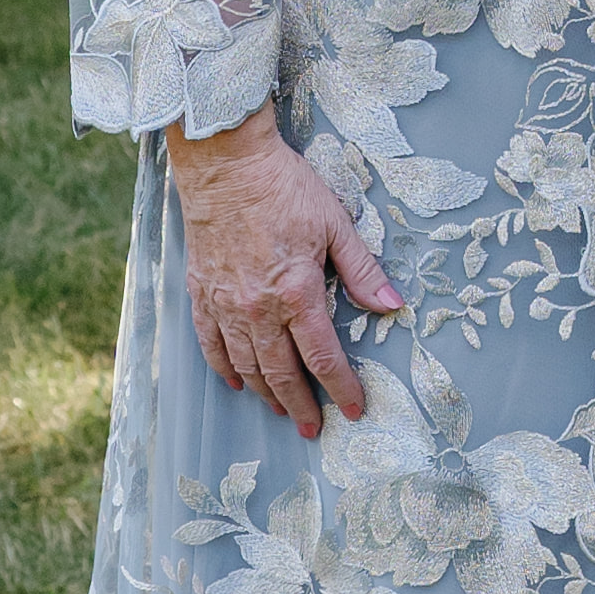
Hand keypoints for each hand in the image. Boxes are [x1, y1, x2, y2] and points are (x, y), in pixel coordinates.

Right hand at [170, 113, 399, 436]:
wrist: (225, 165)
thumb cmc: (285, 188)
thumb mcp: (336, 224)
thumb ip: (362, 271)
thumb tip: (393, 306)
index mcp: (297, 292)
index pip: (322, 356)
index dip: (341, 387)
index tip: (354, 408)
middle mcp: (258, 308)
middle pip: (281, 373)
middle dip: (302, 406)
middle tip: (315, 428)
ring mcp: (225, 305)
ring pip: (246, 366)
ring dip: (266, 394)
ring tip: (282, 411)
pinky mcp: (201, 294)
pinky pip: (211, 345)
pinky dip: (224, 369)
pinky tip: (236, 383)